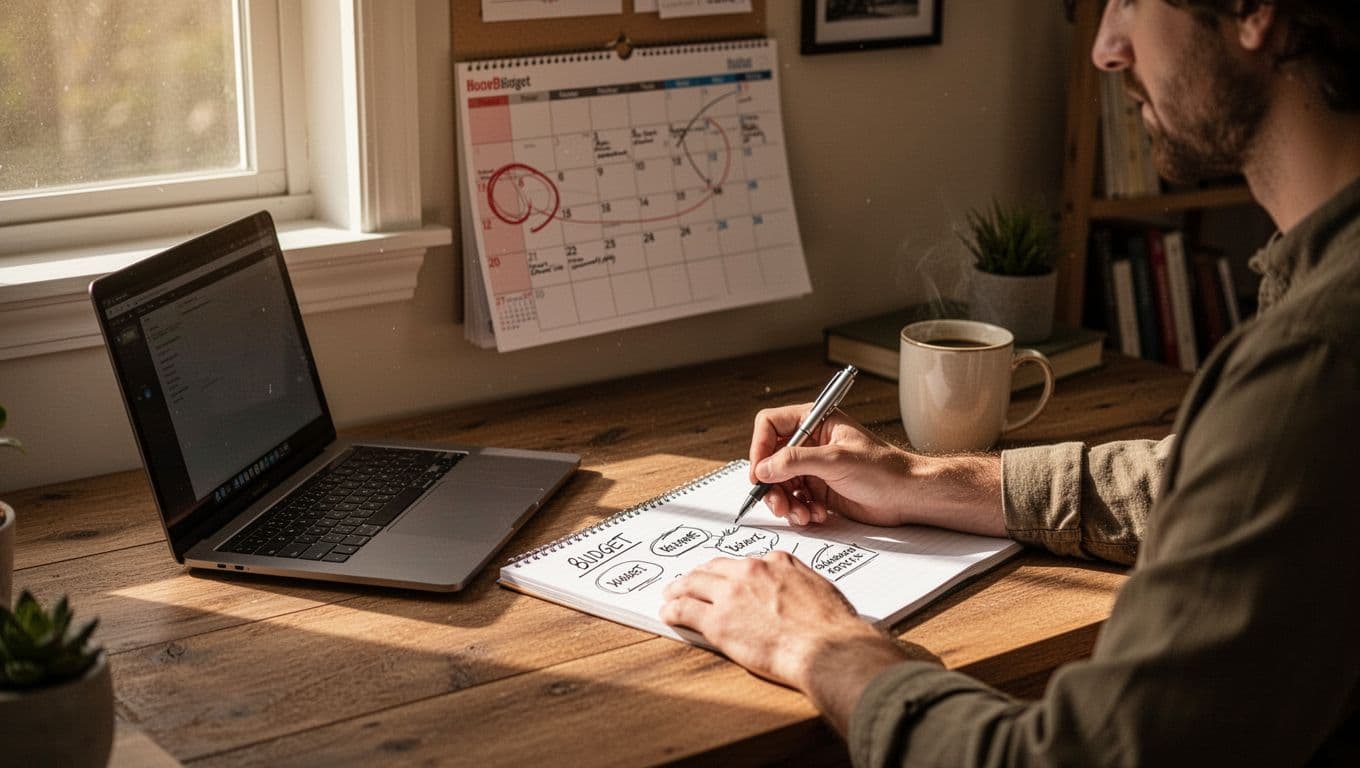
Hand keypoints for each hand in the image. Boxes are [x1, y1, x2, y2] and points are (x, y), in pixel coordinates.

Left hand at [660, 552, 909, 733]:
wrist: (828, 649)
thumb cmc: (832, 627)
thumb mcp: (820, 589)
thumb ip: (800, 581)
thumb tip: (796, 587)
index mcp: (777, 562)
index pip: (745, 563)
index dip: (731, 572)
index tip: (726, 578)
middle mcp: (751, 571)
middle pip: (714, 568)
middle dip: (698, 574)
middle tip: (688, 581)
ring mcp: (731, 595)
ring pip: (694, 584)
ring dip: (678, 588)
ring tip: (670, 594)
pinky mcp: (718, 621)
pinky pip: (686, 610)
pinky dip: (673, 610)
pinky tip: (667, 613)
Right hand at [749, 404, 1006, 536]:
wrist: (907, 496)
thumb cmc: (883, 468)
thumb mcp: (836, 460)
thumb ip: (796, 461)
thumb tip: (764, 468)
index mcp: (815, 422)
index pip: (771, 425)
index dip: (760, 448)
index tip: (760, 472)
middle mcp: (810, 443)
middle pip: (770, 460)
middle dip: (772, 485)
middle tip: (779, 503)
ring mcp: (813, 468)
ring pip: (780, 484)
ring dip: (786, 502)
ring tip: (801, 513)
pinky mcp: (819, 490)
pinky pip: (795, 500)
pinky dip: (800, 511)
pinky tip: (816, 515)